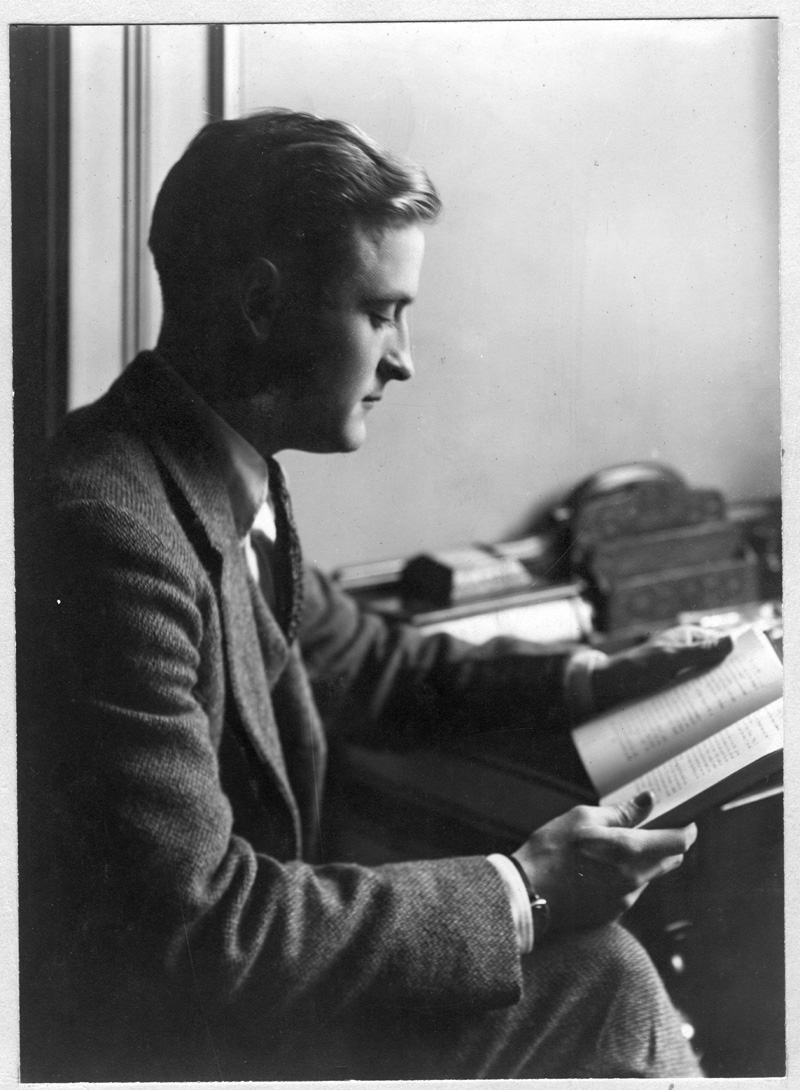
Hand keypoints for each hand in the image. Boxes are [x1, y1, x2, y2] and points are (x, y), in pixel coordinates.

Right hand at [513, 792, 695, 934]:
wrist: (528, 893)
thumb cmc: (552, 849)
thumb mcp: (582, 818)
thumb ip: (621, 812)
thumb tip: (648, 801)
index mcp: (630, 851)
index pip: (677, 842)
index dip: (686, 831)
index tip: (687, 823)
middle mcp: (634, 879)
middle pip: (668, 862)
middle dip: (664, 846)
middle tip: (649, 832)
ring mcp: (624, 899)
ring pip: (646, 877)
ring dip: (640, 864)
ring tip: (609, 852)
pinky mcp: (611, 915)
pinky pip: (627, 892)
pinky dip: (621, 880)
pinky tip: (595, 873)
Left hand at [592, 625, 732, 713]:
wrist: (604, 689)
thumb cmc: (633, 668)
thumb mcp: (668, 659)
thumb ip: (698, 651)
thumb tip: (731, 641)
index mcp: (686, 638)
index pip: (720, 645)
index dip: (735, 658)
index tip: (750, 675)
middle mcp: (685, 654)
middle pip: (714, 666)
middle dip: (726, 680)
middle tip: (741, 699)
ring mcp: (679, 672)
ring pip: (704, 683)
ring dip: (713, 695)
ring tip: (728, 712)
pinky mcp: (672, 690)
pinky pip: (692, 696)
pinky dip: (699, 704)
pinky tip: (709, 719)